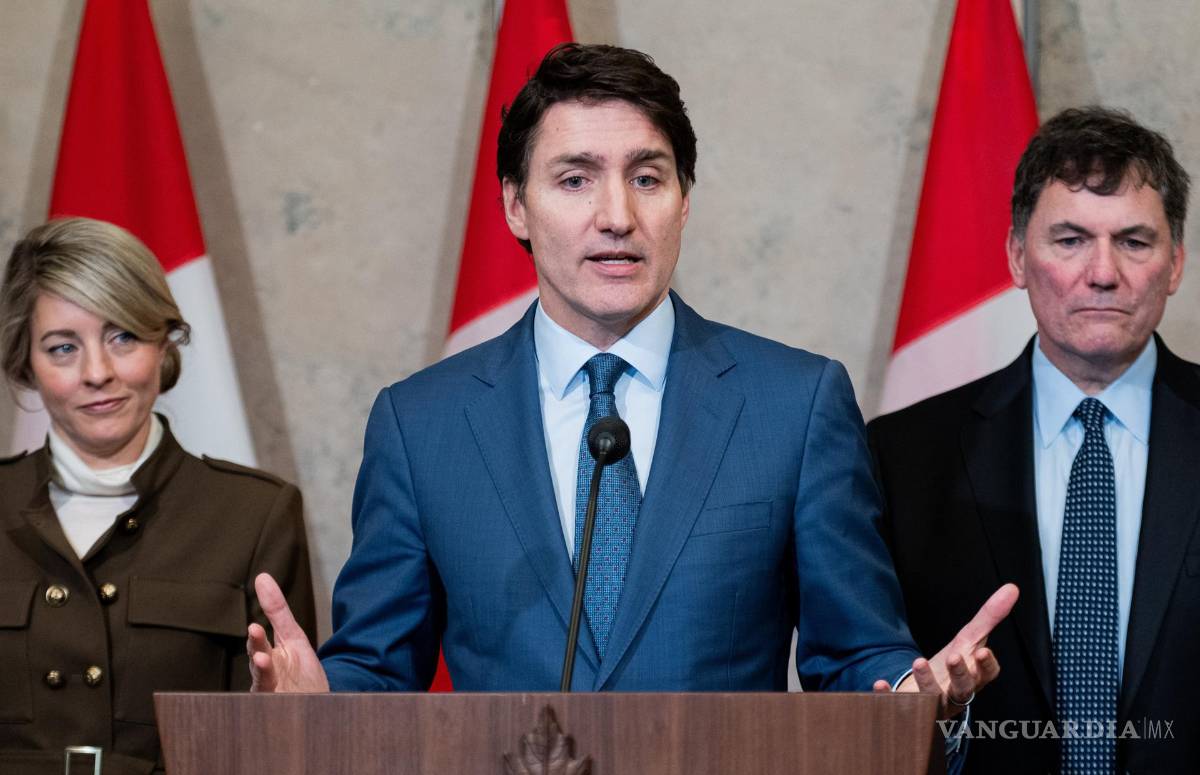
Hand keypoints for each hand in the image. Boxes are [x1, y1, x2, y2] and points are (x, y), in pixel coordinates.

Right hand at [247, 572, 329, 691]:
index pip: (259, 643)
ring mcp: (272, 694)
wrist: (313, 703)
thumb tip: (261, 577)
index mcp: (268, 656)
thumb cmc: (299, 669)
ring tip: (264, 667)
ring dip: (265, 679)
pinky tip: (281, 694)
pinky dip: (275, 699)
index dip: (257, 638)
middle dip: (258, 661)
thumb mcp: (293, 636)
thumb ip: (276, 610)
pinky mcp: (279, 707)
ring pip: (265, 687)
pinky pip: (275, 703)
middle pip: (259, 669)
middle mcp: (265, 676)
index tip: (254, 627)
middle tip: (259, 653)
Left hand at [872, 583, 1017, 718]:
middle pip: (963, 688)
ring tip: (918, 662)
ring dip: (927, 681)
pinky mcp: (908, 708)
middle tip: (953, 657)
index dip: (986, 665)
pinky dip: (890, 695)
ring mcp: (933, 703)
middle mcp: (956, 693)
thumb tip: (1012, 588)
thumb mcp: (969, 640)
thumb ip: (989, 617)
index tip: (981, 652)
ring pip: (933, 699)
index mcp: (973, 677)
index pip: (986, 674)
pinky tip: (881, 684)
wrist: (927, 694)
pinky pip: (898, 704)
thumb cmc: (953, 666)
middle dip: (959, 674)